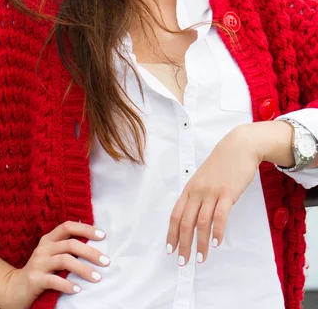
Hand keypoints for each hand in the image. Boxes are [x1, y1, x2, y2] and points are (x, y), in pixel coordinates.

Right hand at [1, 221, 109, 308]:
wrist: (14, 289)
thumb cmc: (40, 271)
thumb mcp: (52, 256)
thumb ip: (66, 248)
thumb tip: (94, 245)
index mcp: (49, 239)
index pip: (68, 226)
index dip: (85, 229)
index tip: (102, 236)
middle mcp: (44, 248)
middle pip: (70, 244)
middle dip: (91, 252)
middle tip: (106, 262)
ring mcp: (38, 263)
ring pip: (65, 260)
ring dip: (83, 269)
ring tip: (97, 278)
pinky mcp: (35, 279)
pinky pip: (54, 280)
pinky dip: (67, 284)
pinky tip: (77, 290)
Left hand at [166, 126, 261, 264]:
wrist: (239, 147)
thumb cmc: (222, 164)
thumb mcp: (204, 178)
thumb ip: (199, 195)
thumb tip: (196, 216)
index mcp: (190, 188)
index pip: (176, 214)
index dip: (171, 233)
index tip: (170, 249)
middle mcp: (197, 191)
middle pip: (186, 222)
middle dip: (183, 244)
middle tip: (183, 262)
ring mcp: (212, 192)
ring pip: (201, 222)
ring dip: (200, 243)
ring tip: (200, 258)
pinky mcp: (227, 193)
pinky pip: (220, 216)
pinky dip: (217, 231)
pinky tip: (216, 243)